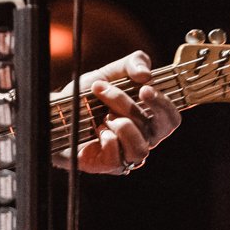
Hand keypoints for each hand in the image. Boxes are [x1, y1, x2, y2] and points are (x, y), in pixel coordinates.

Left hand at [57, 51, 181, 175]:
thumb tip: (146, 73)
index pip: (172, 118)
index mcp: (149, 118)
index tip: (145, 88)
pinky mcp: (109, 166)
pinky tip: (97, 131)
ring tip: (103, 115)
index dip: (164, 105)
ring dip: (121, 125)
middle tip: (109, 93)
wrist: (58, 112)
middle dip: (132, 107)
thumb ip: (133, 63)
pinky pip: (118, 159)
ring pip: (140, 147)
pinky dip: (107, 140)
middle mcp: (143, 138)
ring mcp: (127, 154)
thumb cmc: (88, 95)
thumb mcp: (110, 73)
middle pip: (157, 130)